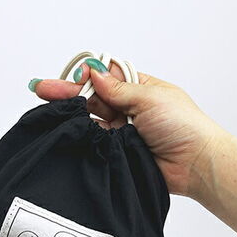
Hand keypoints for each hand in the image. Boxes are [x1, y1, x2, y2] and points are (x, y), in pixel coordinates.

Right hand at [29, 59, 228, 196]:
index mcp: (138, 89)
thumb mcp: (150, 97)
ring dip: (72, 114)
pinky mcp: (117, 152)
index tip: (74, 79)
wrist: (196, 164)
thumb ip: (119, 88)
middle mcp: (127, 109)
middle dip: (67, 93)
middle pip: (91, 98)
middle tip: (41, 89)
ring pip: (89, 120)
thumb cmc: (184, 126)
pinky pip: (94, 142)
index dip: (86, 76)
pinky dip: (82, 136)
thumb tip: (95, 72)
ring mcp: (120, 131)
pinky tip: (65, 130)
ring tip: (48, 108)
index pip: (104, 77)